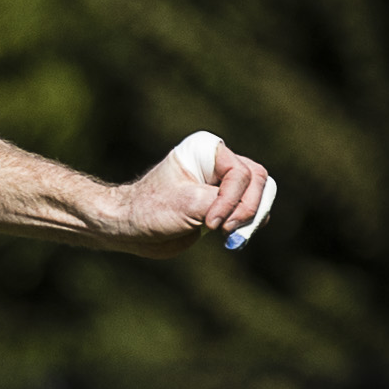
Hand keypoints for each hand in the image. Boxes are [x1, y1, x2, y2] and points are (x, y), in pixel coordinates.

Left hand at [123, 135, 275, 252]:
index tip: (212, 224)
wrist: (131, 228)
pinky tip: (231, 238)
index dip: (232, 200)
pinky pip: (249, 211)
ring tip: (229, 236)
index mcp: (208, 150)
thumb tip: (256, 214)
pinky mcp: (222, 204)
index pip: (241, 173)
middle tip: (227, 230)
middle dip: (248, 207)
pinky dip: (246, 224)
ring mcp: (221, 183)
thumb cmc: (151, 209)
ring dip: (250, 217)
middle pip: (257, 180)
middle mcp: (218, 162)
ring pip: (257, 195)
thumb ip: (223, 203)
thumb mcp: (189, 205)